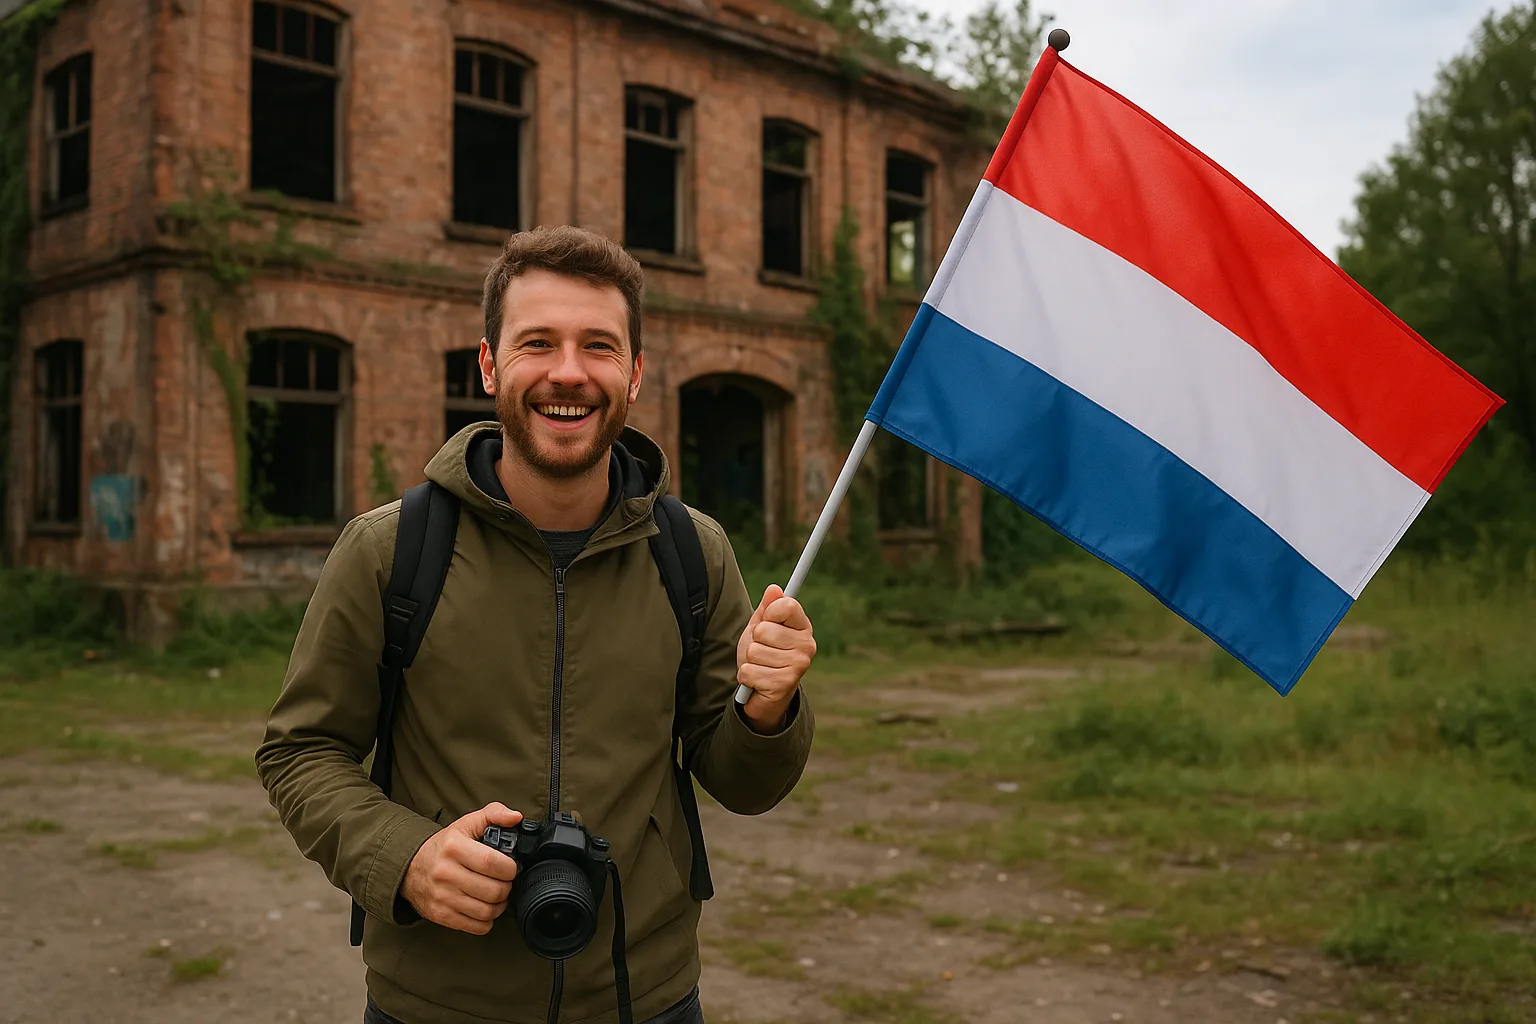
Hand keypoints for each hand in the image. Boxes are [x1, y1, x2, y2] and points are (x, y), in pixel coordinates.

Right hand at [401, 802, 521, 933]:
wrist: (411, 868)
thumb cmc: (445, 846)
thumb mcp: (466, 824)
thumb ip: (494, 814)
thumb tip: (516, 817)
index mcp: (454, 847)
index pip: (492, 863)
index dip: (510, 868)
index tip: (510, 867)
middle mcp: (445, 873)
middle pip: (493, 890)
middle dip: (507, 887)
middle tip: (504, 881)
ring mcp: (442, 896)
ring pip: (487, 911)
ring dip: (499, 905)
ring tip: (496, 894)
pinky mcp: (440, 915)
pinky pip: (476, 926)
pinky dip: (487, 920)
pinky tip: (484, 907)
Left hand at [736, 584, 815, 732]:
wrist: (764, 693)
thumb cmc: (763, 655)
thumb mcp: (762, 628)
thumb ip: (767, 608)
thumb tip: (774, 589)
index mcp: (803, 627)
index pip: (786, 605)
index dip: (769, 612)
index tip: (767, 621)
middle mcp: (807, 645)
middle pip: (764, 630)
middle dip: (754, 641)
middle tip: (763, 651)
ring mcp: (798, 666)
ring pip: (754, 651)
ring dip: (750, 661)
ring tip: (761, 667)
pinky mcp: (784, 684)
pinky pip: (749, 671)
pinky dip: (746, 677)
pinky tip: (758, 681)